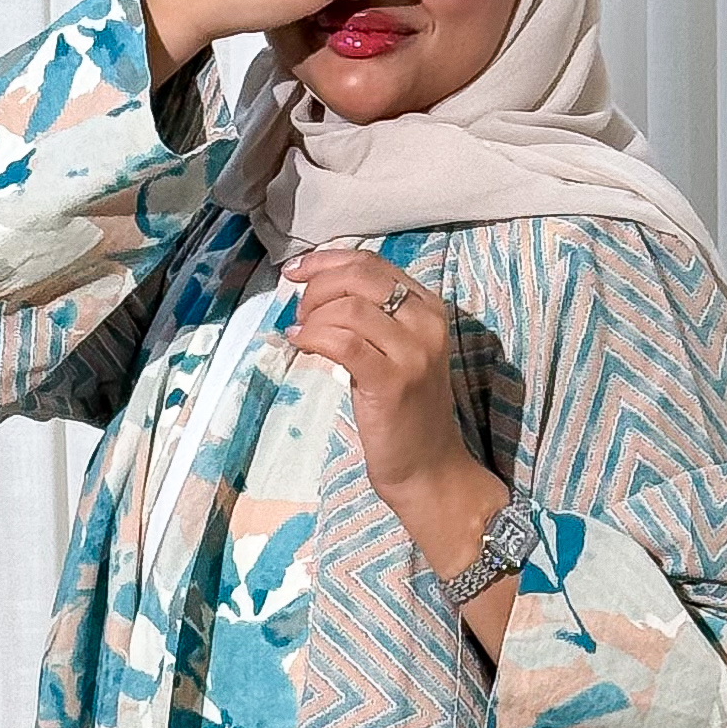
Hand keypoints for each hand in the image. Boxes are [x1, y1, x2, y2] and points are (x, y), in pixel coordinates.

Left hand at [282, 253, 511, 615]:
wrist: (428, 468)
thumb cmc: (405, 413)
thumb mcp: (396, 351)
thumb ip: (371, 316)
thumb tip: (316, 286)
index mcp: (429, 308)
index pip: (372, 263)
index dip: (327, 260)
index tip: (297, 271)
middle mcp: (427, 323)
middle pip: (359, 276)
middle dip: (317, 285)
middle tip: (298, 309)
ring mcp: (413, 352)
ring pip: (348, 308)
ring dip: (313, 315)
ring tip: (301, 333)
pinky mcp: (393, 381)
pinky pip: (342, 342)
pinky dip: (313, 337)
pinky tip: (299, 344)